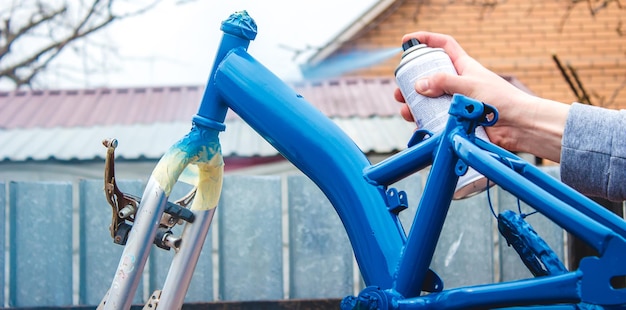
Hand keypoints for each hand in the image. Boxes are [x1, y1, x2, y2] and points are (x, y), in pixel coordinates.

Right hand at [394, 31, 569, 161]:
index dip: (425, 40)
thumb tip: (419, 85)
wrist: (519, 127)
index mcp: (464, 67)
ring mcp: (455, 102)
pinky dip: (423, 122)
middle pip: (428, 77)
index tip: (407, 41)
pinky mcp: (456, 120)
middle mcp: (457, 83)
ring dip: (413, 105)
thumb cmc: (502, 101)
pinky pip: (434, 120)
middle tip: (400, 90)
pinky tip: (417, 125)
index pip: (443, 46)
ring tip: (405, 110)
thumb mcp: (471, 85)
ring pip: (428, 100)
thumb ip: (444, 82)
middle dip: (411, 82)